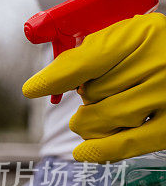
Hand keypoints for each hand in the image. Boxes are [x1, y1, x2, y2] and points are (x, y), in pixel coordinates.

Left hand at [22, 13, 165, 162]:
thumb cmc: (152, 50)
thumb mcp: (128, 36)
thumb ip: (91, 52)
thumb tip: (47, 81)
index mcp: (143, 33)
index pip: (87, 61)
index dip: (55, 78)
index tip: (31, 90)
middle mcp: (159, 62)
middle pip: (92, 92)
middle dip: (84, 95)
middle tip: (98, 91)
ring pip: (102, 118)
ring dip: (88, 121)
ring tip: (94, 114)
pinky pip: (127, 144)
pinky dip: (100, 150)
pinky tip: (82, 152)